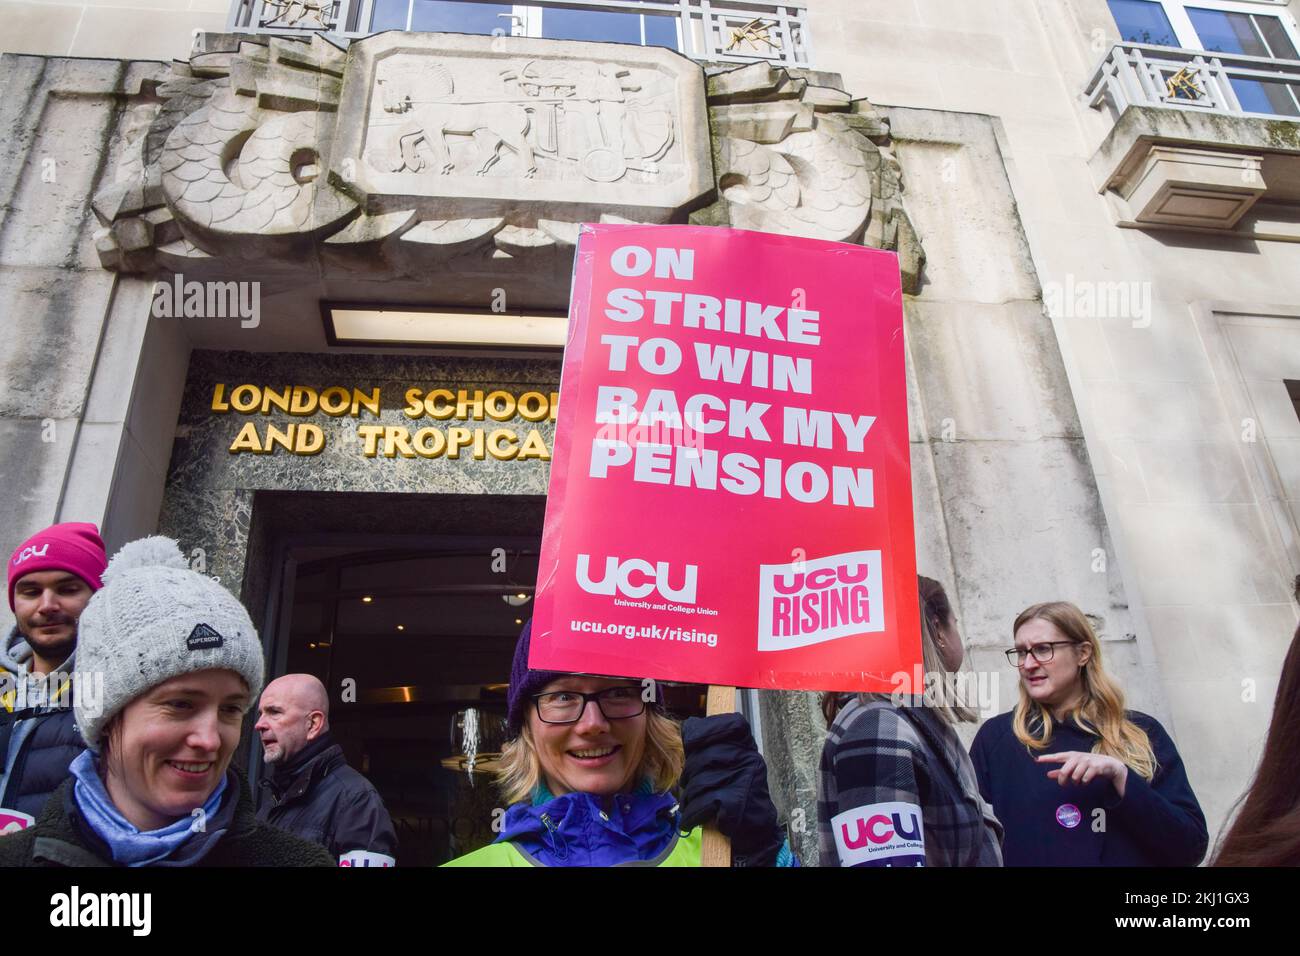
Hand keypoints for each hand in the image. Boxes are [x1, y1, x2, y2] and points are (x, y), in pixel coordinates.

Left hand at [679, 714, 782, 865]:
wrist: (755, 830)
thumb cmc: (736, 793)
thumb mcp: (730, 763)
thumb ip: (712, 746)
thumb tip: (689, 727)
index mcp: (748, 747)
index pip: (730, 724)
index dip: (705, 730)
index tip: (692, 741)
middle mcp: (749, 759)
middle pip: (702, 757)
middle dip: (689, 775)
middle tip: (689, 786)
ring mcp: (742, 779)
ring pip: (698, 782)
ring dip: (689, 798)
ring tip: (691, 804)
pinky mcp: (734, 802)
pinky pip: (700, 803)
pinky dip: (691, 814)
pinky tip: (691, 819)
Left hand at [1036, 751, 1127, 798]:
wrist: (1109, 764)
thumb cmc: (1088, 765)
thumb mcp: (1074, 767)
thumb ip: (1061, 771)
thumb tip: (1048, 774)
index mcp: (1071, 756)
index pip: (1057, 756)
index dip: (1047, 758)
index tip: (1037, 760)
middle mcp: (1078, 757)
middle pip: (1065, 771)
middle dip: (1063, 780)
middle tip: (1063, 785)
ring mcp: (1087, 761)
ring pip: (1075, 776)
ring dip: (1076, 782)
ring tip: (1079, 781)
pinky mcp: (1095, 767)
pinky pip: (1085, 779)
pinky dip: (1085, 782)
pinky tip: (1087, 781)